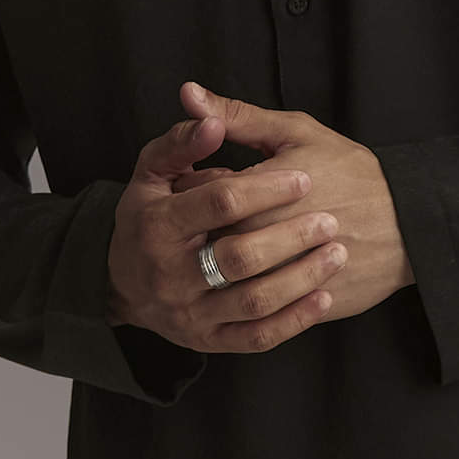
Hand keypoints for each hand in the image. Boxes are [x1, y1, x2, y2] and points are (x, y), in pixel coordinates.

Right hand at [108, 113, 346, 356]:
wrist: (122, 285)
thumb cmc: (147, 217)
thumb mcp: (152, 172)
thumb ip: (182, 142)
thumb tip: (211, 118)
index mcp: (158, 225)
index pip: (219, 203)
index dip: (266, 188)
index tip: (305, 178)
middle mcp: (171, 274)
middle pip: (240, 256)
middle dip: (292, 236)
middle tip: (330, 219)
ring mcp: (191, 312)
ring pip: (254, 300)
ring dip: (302, 278)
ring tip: (336, 253)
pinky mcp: (208, 340)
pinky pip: (257, 337)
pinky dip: (294, 320)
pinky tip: (322, 296)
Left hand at [170, 78, 414, 325]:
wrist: (409, 226)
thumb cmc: (354, 173)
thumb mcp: (297, 134)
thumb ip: (237, 117)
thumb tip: (188, 94)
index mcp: (252, 194)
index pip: (194, 199)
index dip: (197, 191)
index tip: (212, 185)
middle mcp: (258, 241)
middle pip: (203, 242)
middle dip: (206, 229)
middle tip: (233, 218)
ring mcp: (275, 279)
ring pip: (225, 280)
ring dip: (226, 265)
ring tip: (253, 243)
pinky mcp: (293, 308)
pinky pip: (257, 309)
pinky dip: (255, 290)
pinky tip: (272, 269)